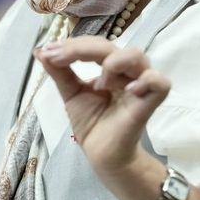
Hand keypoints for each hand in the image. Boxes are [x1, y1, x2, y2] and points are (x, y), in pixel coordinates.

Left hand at [34, 36, 170, 175]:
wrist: (101, 154)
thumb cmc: (91, 123)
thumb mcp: (71, 93)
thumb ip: (59, 72)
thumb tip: (40, 51)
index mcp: (110, 67)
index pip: (95, 45)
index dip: (72, 45)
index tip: (48, 52)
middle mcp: (127, 71)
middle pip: (111, 46)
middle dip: (82, 49)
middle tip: (59, 58)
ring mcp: (141, 85)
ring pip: (137, 55)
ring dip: (113, 61)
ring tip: (99, 83)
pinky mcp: (151, 102)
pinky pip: (159, 82)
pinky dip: (145, 80)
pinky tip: (127, 90)